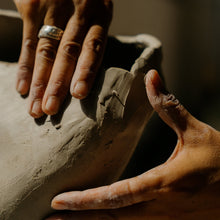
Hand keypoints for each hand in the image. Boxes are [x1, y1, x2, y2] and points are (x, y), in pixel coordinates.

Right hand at [14, 0, 112, 117]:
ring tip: (36, 107)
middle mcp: (77, 11)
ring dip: (40, 82)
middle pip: (67, 53)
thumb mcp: (97, 9)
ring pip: (45, 52)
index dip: (85, 72)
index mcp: (99, 14)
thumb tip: (84, 71)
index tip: (77, 95)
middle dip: (57, 84)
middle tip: (50, 110)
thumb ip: (91, 35)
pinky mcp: (32, 5)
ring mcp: (52, 8)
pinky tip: (23, 88)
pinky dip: (25, 67)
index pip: (93, 48)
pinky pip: (27, 42)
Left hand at [47, 70, 219, 218]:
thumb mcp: (197, 132)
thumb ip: (170, 106)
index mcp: (165, 183)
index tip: (58, 201)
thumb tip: (152, 76)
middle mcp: (160, 207)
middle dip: (79, 219)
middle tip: (48, 218)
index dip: (86, 200)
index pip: (117, 195)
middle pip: (111, 217)